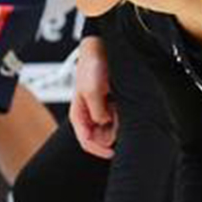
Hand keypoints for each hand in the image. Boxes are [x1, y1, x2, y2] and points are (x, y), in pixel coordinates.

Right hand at [69, 38, 115, 158]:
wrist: (102, 49)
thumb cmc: (92, 66)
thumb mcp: (92, 91)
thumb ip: (97, 112)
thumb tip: (105, 124)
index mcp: (78, 115)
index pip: (87, 142)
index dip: (99, 150)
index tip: (113, 151)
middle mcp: (90, 115)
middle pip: (101, 138)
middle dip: (112, 134)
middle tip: (119, 119)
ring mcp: (101, 111)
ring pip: (112, 130)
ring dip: (119, 124)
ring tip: (120, 107)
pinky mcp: (112, 105)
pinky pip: (119, 119)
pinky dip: (123, 116)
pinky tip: (123, 105)